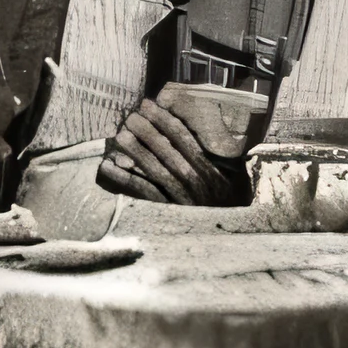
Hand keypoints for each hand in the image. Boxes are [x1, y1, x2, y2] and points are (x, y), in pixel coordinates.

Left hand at [96, 95, 247, 207]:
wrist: (224, 242)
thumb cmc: (230, 204)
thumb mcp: (239, 181)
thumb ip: (235, 159)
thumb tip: (233, 129)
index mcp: (212, 172)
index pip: (186, 140)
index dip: (166, 121)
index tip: (150, 105)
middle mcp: (196, 184)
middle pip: (168, 152)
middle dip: (148, 132)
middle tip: (131, 116)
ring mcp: (180, 199)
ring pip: (154, 170)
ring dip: (135, 151)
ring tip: (120, 135)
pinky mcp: (165, 212)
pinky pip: (142, 193)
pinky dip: (124, 179)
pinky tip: (108, 167)